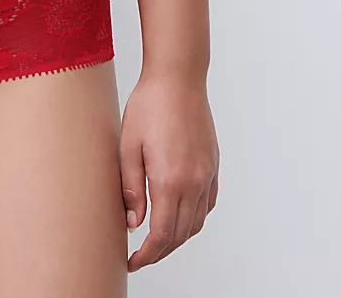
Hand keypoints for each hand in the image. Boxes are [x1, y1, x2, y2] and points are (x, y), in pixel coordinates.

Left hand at [120, 71, 218, 271]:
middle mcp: (194, 183)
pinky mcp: (213, 165)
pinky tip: (179, 215)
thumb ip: (131, 187)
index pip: (161, 234)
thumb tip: (133, 222)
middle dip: (160, 251)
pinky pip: (207, 204)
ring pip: (196, 223)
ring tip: (156, 240)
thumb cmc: (149, 105)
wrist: (178, 78)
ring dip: (178, 238)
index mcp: (170, 180)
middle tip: (140, 256)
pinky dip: (193, 218)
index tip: (132, 262)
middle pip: (180, 234)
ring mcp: (207, 174)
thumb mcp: (128, 145)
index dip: (147, 255)